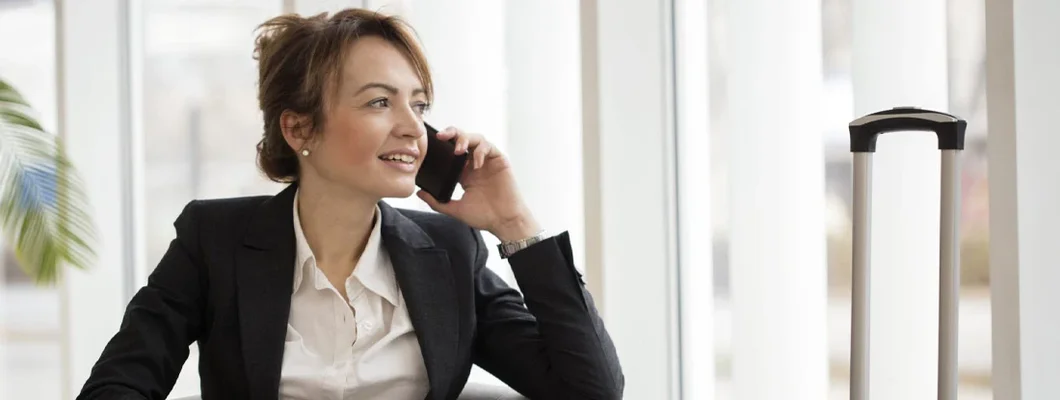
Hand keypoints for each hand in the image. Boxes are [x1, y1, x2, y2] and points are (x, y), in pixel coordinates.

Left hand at [416, 127, 541, 241]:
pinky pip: (489, 147)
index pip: (451, 151)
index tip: (430, 144)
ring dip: (466, 140)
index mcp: (464, 172)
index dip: (442, 144)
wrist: (504, 222)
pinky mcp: (500, 161)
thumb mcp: (455, 209)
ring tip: (459, 151)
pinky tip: (476, 164)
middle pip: (463, 139)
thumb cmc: (484, 216)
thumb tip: (418, 193)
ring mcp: (488, 161)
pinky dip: (481, 151)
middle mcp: (475, 163)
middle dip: (452, 133)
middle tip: (442, 137)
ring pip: (476, 138)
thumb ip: (436, 202)